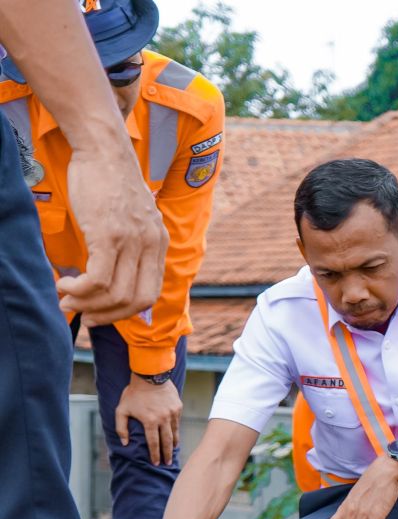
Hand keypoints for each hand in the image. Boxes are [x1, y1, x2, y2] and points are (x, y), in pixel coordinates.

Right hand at [58, 147, 167, 325]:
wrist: (104, 149)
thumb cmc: (109, 181)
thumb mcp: (131, 217)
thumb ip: (131, 243)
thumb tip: (114, 269)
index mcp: (159, 244)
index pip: (150, 294)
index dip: (126, 312)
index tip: (102, 314)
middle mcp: (151, 246)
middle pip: (138, 302)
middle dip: (109, 316)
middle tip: (83, 316)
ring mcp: (132, 241)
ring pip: (116, 295)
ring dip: (87, 305)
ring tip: (66, 299)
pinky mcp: (109, 234)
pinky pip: (98, 280)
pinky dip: (80, 290)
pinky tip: (64, 284)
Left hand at [116, 376, 181, 465]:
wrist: (150, 376)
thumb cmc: (133, 393)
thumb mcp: (121, 410)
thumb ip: (121, 428)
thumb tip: (125, 443)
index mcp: (150, 421)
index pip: (154, 443)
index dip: (154, 455)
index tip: (155, 463)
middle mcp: (163, 419)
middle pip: (167, 441)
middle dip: (166, 454)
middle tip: (168, 463)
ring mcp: (172, 413)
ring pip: (175, 432)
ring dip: (173, 443)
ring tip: (172, 451)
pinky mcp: (178, 407)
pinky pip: (177, 422)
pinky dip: (176, 430)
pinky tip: (175, 435)